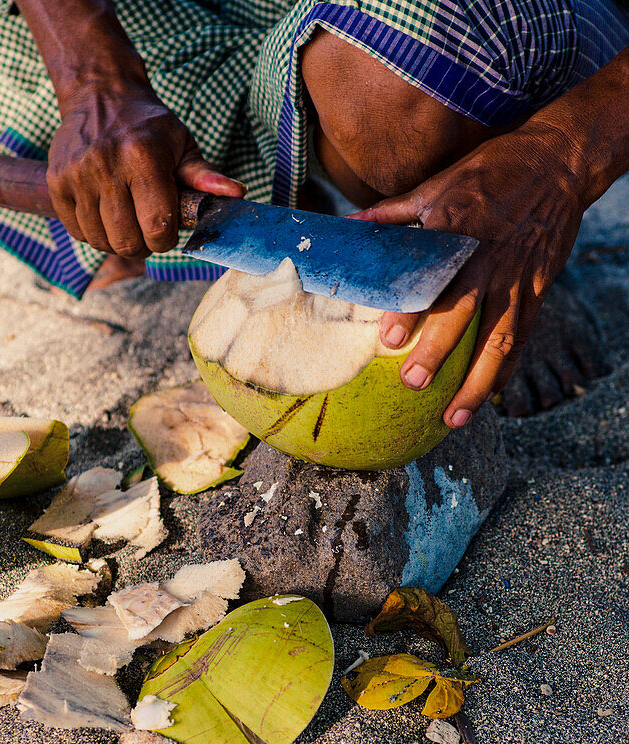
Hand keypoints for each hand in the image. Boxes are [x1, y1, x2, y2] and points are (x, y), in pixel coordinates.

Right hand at [47, 79, 244, 255]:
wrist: (99, 95)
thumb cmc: (149, 128)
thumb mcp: (182, 145)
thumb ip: (205, 176)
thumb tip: (237, 194)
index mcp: (143, 159)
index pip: (157, 227)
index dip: (166, 239)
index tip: (167, 227)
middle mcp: (106, 167)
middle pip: (127, 242)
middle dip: (143, 245)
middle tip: (146, 228)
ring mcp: (77, 176)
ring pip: (101, 241)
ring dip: (117, 240)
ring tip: (126, 219)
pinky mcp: (57, 184)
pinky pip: (77, 232)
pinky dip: (94, 233)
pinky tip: (104, 214)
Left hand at [352, 123, 586, 426]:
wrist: (556, 162)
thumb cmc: (489, 172)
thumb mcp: (437, 183)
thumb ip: (392, 213)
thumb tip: (349, 228)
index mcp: (456, 228)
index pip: (429, 274)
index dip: (410, 308)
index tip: (388, 340)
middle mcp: (486, 257)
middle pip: (463, 312)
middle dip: (439, 351)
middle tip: (414, 383)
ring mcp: (515, 276)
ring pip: (498, 338)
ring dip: (477, 383)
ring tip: (453, 418)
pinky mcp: (537, 288)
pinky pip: (521, 337)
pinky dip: (505, 371)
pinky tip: (489, 399)